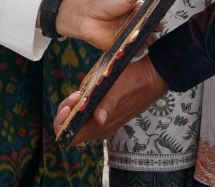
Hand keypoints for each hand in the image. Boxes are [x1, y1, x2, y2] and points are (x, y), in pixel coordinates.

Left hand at [52, 53, 169, 142]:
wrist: (152, 77)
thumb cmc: (133, 80)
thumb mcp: (116, 88)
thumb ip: (107, 105)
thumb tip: (99, 119)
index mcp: (100, 127)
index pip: (69, 138)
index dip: (62, 124)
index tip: (69, 106)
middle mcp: (100, 129)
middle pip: (72, 129)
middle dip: (66, 112)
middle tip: (76, 94)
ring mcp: (104, 123)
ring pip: (79, 122)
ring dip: (74, 108)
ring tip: (81, 92)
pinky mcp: (108, 115)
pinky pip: (88, 117)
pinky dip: (82, 106)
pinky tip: (87, 93)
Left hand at [55, 0, 160, 48]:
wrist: (85, 16)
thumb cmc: (104, 3)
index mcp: (139, 9)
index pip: (156, 14)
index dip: (159, 15)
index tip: (158, 14)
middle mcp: (136, 22)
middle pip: (154, 29)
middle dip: (155, 28)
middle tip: (147, 24)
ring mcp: (131, 35)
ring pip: (148, 41)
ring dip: (148, 39)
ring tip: (139, 33)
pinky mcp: (124, 46)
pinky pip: (137, 50)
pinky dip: (138, 48)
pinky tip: (134, 42)